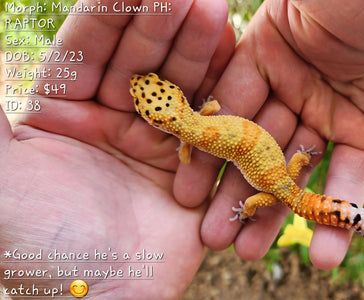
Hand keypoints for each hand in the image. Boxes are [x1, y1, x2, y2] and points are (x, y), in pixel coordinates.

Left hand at [0, 0, 233, 297]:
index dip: (112, 12)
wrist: (98, 297)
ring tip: (215, 12)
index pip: (89, 48)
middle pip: (141, 58)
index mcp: (64, 110)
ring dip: (198, 48)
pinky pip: (211, 122)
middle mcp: (113, 119)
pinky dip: (223, 93)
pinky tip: (235, 58)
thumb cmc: (36, 240)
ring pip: (180, 83)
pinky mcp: (193, 165)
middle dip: (163, 24)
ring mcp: (158, 140)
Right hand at [177, 0, 363, 269]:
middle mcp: (296, 84)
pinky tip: (323, 256)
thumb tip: (214, 35)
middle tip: (212, 235)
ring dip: (273, 213)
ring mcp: (331, 114)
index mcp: (273, 48)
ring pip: (294, 169)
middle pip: (256, 146)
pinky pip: (346, 180)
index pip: (230, 103)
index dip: (206, 148)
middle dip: (233, 191)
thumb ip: (272, 18)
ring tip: (247, 252)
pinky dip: (334, 215)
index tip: (186, 188)